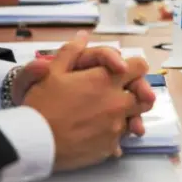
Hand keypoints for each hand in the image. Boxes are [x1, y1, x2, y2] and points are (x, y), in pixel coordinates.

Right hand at [23, 35, 150, 171]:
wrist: (35, 142)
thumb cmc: (42, 105)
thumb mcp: (52, 72)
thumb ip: (71, 52)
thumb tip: (83, 36)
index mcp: (106, 80)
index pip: (140, 66)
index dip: (133, 67)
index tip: (123, 72)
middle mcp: (118, 102)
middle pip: (146, 96)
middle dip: (137, 94)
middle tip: (121, 96)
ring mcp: (117, 126)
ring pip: (135, 118)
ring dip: (127, 116)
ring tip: (107, 116)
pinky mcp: (111, 146)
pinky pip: (121, 139)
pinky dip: (113, 135)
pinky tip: (98, 134)